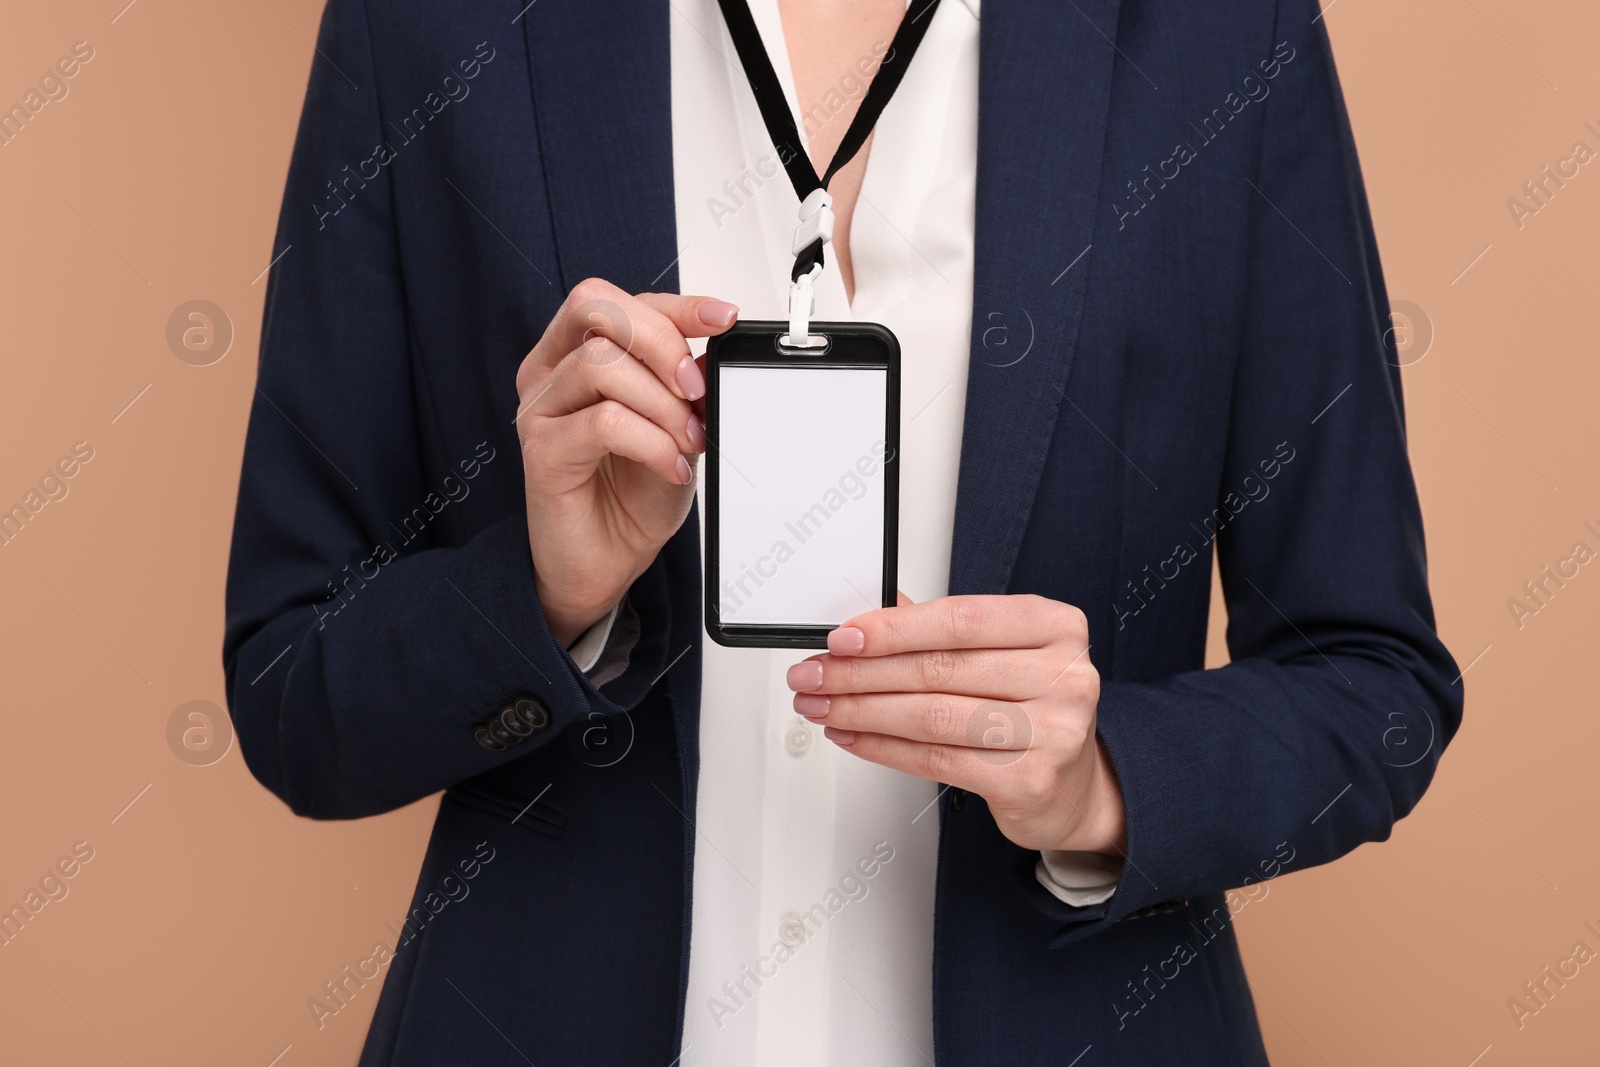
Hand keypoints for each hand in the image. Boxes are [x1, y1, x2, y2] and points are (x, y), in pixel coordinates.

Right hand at [515, 278, 736, 644]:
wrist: (608, 562)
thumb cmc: (632, 494)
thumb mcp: (676, 426)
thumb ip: (683, 386)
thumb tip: (710, 352)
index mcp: (577, 353)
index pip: (620, 302)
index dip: (676, 304)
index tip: (724, 318)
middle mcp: (551, 371)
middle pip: (596, 309)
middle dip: (661, 341)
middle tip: (695, 388)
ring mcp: (540, 408)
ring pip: (602, 365)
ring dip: (663, 403)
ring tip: (688, 440)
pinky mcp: (541, 450)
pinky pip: (604, 422)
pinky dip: (652, 441)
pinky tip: (671, 465)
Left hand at [787, 593, 1126, 855]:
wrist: (1073, 787)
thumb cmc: (1031, 708)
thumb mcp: (999, 654)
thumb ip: (939, 632)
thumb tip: (863, 625)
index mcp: (1056, 626)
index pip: (960, 619)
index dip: (893, 629)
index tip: (843, 638)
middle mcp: (1064, 676)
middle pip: (939, 669)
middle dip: (861, 672)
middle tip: (815, 674)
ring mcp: (1054, 732)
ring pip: (932, 717)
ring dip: (862, 710)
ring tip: (823, 705)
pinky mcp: (1031, 781)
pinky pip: (936, 760)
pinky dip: (882, 748)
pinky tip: (853, 735)